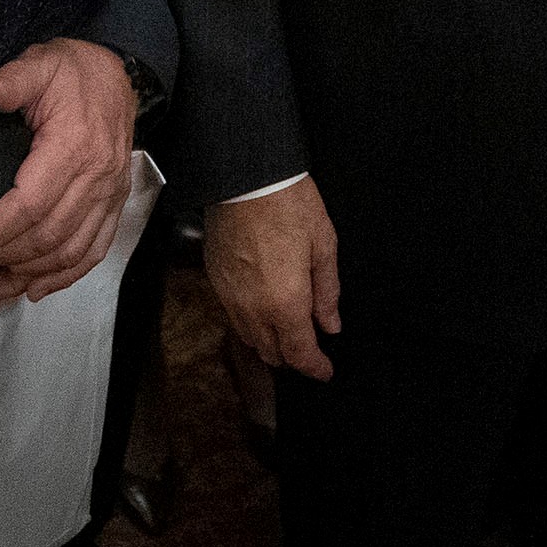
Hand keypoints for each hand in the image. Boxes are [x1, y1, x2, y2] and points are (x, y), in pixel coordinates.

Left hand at [0, 38, 136, 304]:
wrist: (120, 76)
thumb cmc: (75, 72)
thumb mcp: (42, 62)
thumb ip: (14, 78)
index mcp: (75, 146)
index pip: (33, 204)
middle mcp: (97, 178)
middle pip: (49, 236)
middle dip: (5, 254)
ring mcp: (110, 195)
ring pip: (70, 252)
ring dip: (27, 276)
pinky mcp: (114, 205)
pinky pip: (94, 252)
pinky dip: (63, 277)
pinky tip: (32, 289)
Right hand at [204, 176, 341, 380]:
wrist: (244, 176)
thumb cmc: (287, 202)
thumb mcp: (323, 243)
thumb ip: (327, 291)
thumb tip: (331, 323)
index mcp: (286, 301)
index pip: (300, 353)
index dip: (315, 368)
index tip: (326, 371)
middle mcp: (253, 307)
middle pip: (272, 352)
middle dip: (293, 357)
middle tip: (311, 348)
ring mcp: (230, 295)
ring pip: (249, 338)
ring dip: (270, 343)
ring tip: (288, 332)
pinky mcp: (215, 280)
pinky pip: (233, 316)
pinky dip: (251, 322)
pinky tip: (263, 308)